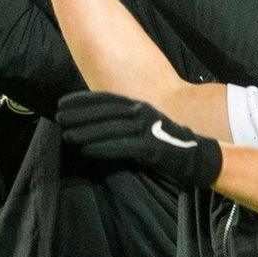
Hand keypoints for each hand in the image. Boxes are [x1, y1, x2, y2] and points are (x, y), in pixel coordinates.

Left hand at [56, 90, 224, 189]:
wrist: (199, 157)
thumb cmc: (168, 144)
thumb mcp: (145, 127)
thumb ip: (125, 123)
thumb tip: (96, 123)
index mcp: (140, 106)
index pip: (106, 99)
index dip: (83, 100)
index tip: (62, 103)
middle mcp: (144, 113)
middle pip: (105, 113)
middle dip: (79, 115)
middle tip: (58, 118)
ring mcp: (150, 130)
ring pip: (111, 129)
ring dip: (87, 132)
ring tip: (67, 135)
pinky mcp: (154, 148)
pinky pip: (124, 147)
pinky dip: (104, 148)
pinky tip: (87, 150)